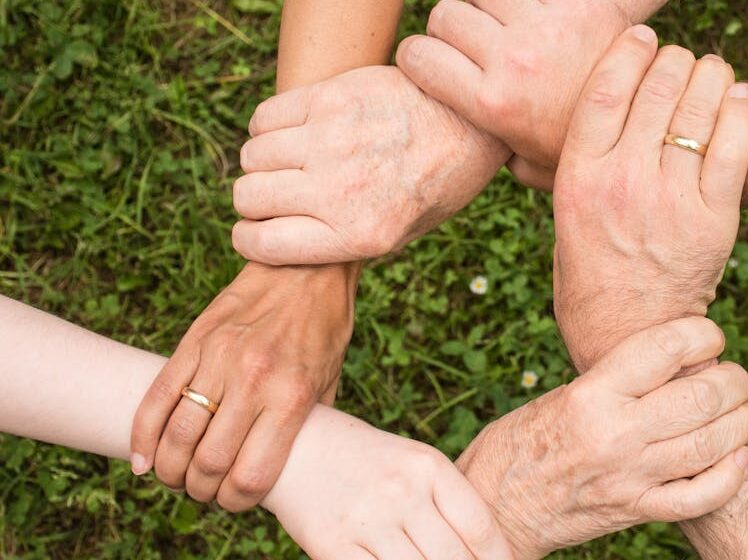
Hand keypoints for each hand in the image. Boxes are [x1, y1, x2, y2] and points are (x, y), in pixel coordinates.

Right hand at [130, 262, 358, 510]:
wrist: (307, 267)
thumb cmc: (324, 328)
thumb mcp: (329, 381)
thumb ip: (306, 425)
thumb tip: (284, 465)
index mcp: (291, 396)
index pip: (251, 475)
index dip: (236, 502)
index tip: (234, 501)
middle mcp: (253, 380)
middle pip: (208, 462)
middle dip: (201, 490)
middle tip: (203, 491)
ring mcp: (219, 358)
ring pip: (177, 434)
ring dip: (170, 469)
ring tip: (176, 476)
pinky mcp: (195, 340)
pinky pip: (157, 396)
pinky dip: (143, 435)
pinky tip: (143, 458)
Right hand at [231, 65, 509, 264]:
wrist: (470, 123)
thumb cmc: (435, 184)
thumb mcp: (401, 234)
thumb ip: (342, 242)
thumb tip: (281, 242)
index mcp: (359, 235)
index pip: (262, 244)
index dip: (249, 239)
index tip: (255, 231)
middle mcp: (340, 191)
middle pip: (248, 197)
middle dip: (254, 201)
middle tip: (277, 194)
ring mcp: (332, 141)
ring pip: (252, 156)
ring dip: (262, 162)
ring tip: (290, 161)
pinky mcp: (330, 98)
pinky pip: (264, 117)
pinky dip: (267, 128)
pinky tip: (294, 132)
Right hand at [263, 406, 513, 559]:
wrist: (296, 446)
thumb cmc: (368, 459)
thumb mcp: (413, 463)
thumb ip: (446, 501)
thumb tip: (485, 551)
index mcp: (427, 465)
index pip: (480, 527)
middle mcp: (401, 491)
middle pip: (454, 558)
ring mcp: (367, 520)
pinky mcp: (333, 546)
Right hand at [396, 0, 667, 188]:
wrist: (647, 126)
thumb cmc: (581, 151)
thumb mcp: (532, 163)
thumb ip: (495, 152)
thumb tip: (475, 151)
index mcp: (491, 103)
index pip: (417, 56)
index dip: (417, 56)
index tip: (429, 63)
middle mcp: (511, 60)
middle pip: (446, 15)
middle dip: (450, 29)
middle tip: (471, 46)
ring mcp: (542, 27)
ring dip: (484, 6)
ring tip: (499, 26)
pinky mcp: (575, 4)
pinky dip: (516, 2)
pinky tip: (529, 15)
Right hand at [456, 317, 747, 559]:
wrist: (494, 505)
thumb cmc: (520, 442)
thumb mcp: (562, 396)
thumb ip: (615, 382)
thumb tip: (673, 363)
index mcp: (590, 395)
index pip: (666, 348)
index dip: (703, 334)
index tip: (710, 335)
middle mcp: (614, 433)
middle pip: (702, 396)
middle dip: (734, 380)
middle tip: (735, 376)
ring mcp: (629, 476)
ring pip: (712, 443)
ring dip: (742, 421)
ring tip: (744, 409)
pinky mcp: (635, 511)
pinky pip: (701, 496)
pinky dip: (731, 475)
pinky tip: (737, 456)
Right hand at [552, 28, 747, 370]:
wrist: (628, 336)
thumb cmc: (588, 277)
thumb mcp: (562, 220)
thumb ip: (566, 171)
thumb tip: (569, 123)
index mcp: (578, 180)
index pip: (605, 90)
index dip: (628, 51)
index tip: (641, 37)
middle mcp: (623, 183)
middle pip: (657, 88)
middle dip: (672, 60)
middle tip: (678, 59)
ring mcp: (671, 201)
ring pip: (699, 108)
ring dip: (709, 75)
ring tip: (710, 71)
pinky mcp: (714, 220)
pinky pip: (735, 144)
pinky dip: (739, 110)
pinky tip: (735, 99)